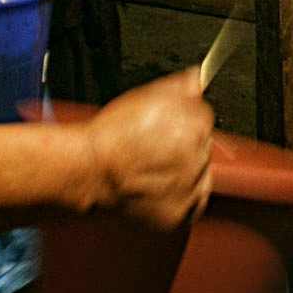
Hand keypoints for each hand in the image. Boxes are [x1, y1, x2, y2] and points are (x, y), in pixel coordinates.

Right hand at [81, 70, 214, 229]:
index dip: (183, 119)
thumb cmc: (111, 134)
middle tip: (156, 147)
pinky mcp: (181, 214)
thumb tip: (197, 79)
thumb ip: (180, 85)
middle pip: (203, 144)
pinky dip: (181, 197)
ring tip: (154, 168)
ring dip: (186, 171)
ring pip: (200, 174)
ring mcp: (191, 187)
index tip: (167, 126)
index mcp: (195, 123)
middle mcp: (198, 155)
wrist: (89, 169)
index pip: (204, 117)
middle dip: (185, 144)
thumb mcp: (145, 95)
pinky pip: (193, 204)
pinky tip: (159, 186)